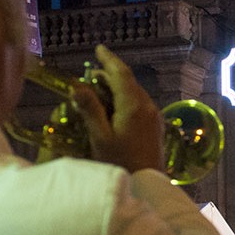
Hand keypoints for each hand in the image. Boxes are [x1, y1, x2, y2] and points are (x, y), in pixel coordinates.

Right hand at [74, 44, 163, 173]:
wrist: (148, 185)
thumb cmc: (121, 163)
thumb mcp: (100, 137)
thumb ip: (90, 110)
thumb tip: (77, 86)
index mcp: (133, 105)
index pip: (121, 74)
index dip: (109, 59)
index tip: (99, 49)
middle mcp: (147, 107)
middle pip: (129, 82)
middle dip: (110, 74)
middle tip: (91, 74)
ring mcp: (154, 117)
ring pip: (135, 93)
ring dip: (118, 87)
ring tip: (99, 90)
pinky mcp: (156, 127)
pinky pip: (140, 105)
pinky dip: (126, 99)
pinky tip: (114, 108)